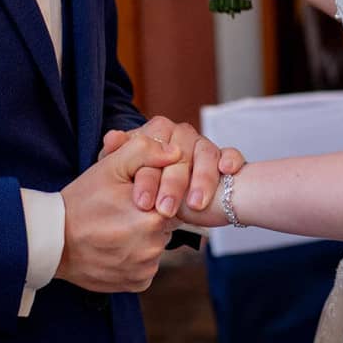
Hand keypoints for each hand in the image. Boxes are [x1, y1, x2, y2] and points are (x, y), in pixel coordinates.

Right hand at [55, 132, 185, 291]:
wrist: (52, 241)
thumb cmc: (81, 201)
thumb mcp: (110, 167)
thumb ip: (146, 152)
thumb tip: (176, 152)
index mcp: (155, 216)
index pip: (170, 200)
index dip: (150, 196)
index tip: (129, 198)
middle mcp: (155, 246)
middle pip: (165, 225)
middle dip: (147, 217)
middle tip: (118, 213)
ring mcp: (146, 268)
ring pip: (155, 246)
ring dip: (142, 239)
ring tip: (114, 231)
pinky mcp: (138, 283)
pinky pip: (145, 267)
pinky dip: (134, 259)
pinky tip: (114, 249)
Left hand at [103, 117, 243, 219]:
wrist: (173, 203)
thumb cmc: (146, 190)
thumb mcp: (124, 174)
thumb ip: (117, 155)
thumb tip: (111, 137)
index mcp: (155, 132)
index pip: (151, 148)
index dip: (147, 177)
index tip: (142, 203)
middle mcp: (180, 135)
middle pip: (179, 154)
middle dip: (173, 184)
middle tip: (165, 209)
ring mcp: (203, 145)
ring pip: (205, 155)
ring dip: (202, 179)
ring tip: (194, 205)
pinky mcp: (225, 158)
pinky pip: (231, 153)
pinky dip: (230, 159)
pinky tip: (226, 170)